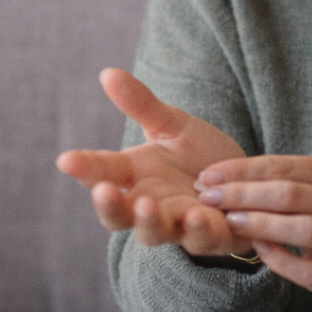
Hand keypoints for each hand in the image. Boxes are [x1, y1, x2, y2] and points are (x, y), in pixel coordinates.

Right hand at [56, 68, 252, 255]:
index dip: (84, 168)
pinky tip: (197, 215)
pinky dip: (199, 230)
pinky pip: (203, 239)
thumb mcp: (171, 125)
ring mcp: (179, 224)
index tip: (66, 159)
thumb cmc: (199, 156)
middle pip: (118, 216)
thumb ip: (141, 104)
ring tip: (147, 205)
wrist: (244, 181)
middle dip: (109, 205)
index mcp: (135, 176)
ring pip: (155, 233)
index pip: (102, 174)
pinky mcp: (214, 236)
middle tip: (103, 190)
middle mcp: (151, 205)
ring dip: (149, 222)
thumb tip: (107, 72)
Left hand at [198, 154, 311, 311]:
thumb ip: (270, 177)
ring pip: (304, 228)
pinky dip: (277, 258)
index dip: (242, 170)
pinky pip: (304, 268)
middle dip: (244, 194)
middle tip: (210, 197)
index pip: (282, 165)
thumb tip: (214, 177)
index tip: (208, 175)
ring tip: (230, 221)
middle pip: (291, 194)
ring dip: (261, 223)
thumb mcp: (305, 181)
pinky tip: (257, 248)